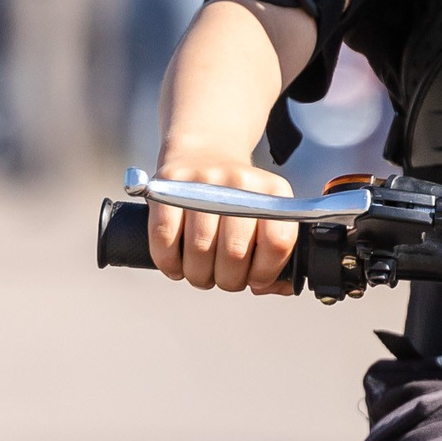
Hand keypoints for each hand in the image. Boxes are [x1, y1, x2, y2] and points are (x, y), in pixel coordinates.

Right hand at [146, 157, 298, 294]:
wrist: (204, 153)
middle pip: (234, 253)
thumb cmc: (236, 201)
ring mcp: (203, 181)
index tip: (254, 278)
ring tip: (199, 271)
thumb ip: (275, 256)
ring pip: (199, 250)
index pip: (276, 242)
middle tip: (222, 277)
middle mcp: (240, 182)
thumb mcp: (265, 216)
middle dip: (227, 280)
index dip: (264, 272)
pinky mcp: (168, 184)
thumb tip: (272, 287)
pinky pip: (165, 238)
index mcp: (273, 192)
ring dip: (198, 275)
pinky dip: (169, 262)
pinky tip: (176, 263)